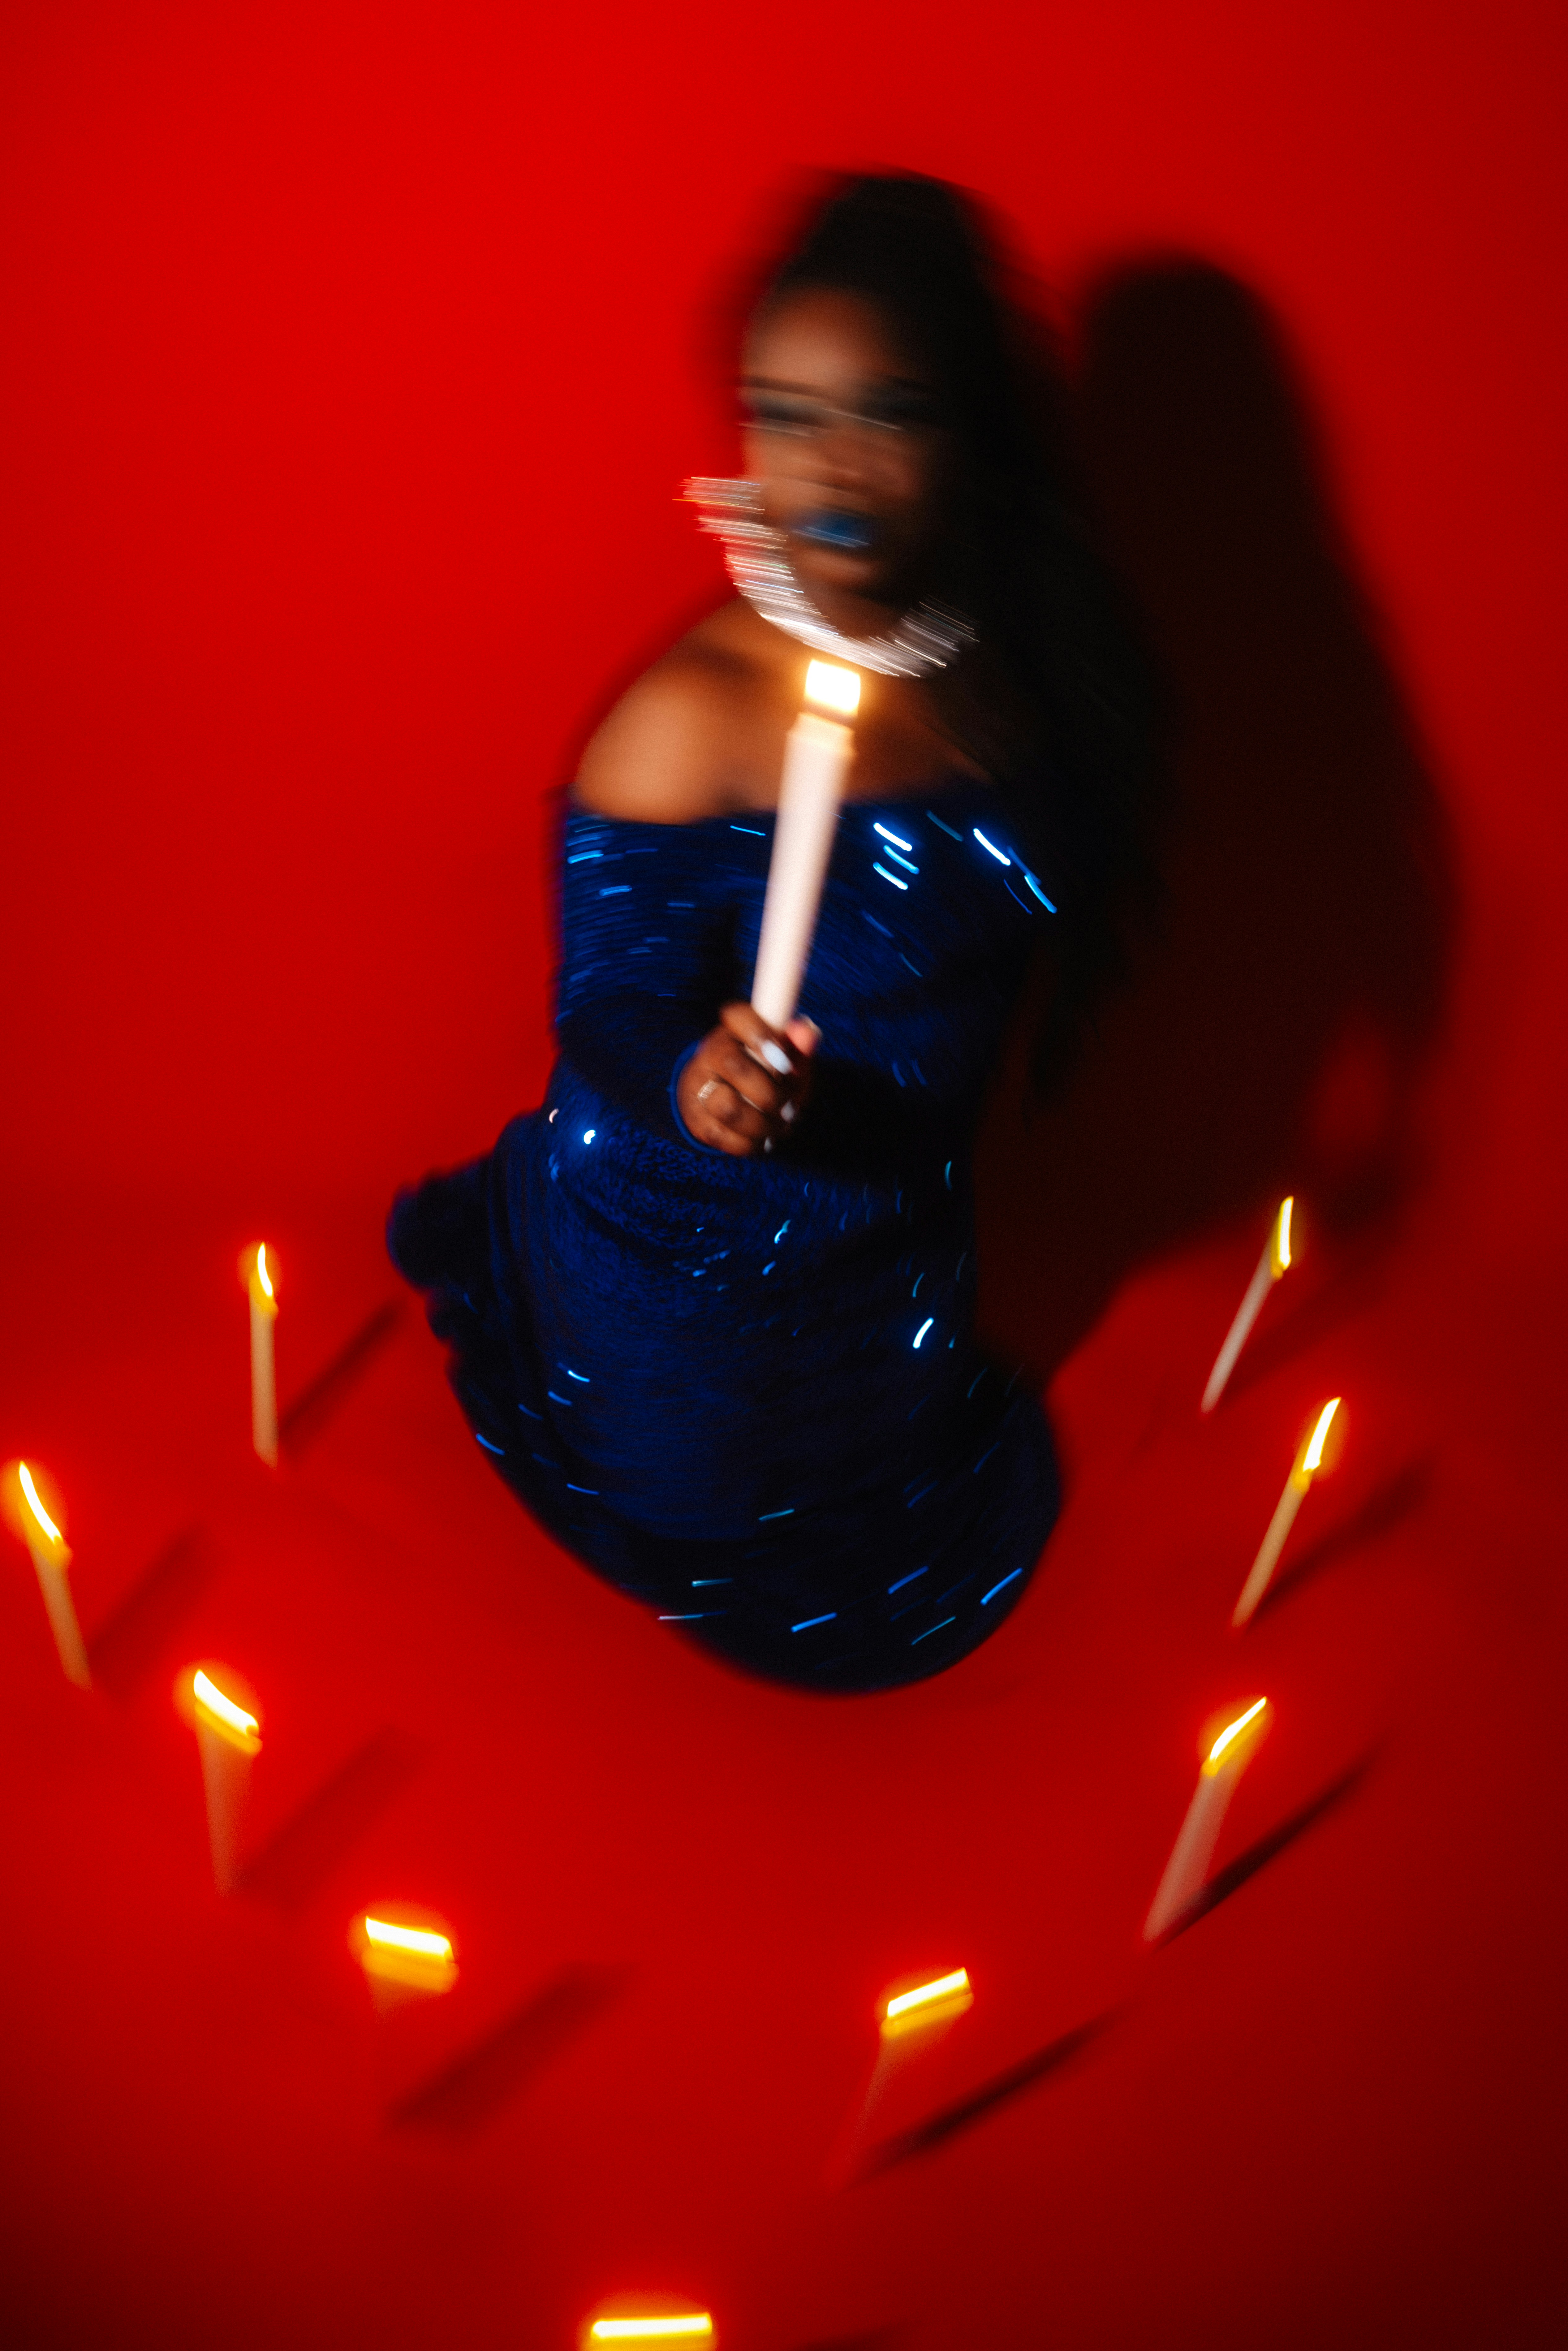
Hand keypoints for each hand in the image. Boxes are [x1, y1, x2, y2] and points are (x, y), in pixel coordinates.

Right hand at [678, 1004, 819, 1155]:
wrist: (727, 1102)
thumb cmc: (766, 1074)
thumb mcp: (787, 1059)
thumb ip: (800, 1046)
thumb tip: (809, 1033)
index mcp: (733, 1029)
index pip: (737, 1016)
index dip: (760, 1035)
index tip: (785, 1061)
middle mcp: (709, 1053)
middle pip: (734, 1065)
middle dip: (770, 1093)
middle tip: (790, 1108)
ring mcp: (698, 1086)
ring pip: (726, 1106)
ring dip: (761, 1123)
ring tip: (779, 1127)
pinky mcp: (696, 1119)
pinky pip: (721, 1135)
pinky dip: (749, 1143)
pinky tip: (763, 1140)